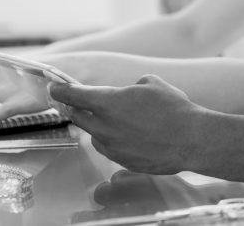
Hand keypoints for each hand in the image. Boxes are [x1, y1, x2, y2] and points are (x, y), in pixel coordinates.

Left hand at [49, 75, 205, 174]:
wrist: (189, 139)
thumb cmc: (173, 108)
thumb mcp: (152, 83)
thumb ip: (133, 87)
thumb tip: (131, 92)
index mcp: (108, 102)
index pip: (74, 95)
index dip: (61, 91)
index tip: (54, 89)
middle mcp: (103, 126)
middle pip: (78, 117)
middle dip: (77, 109)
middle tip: (79, 103)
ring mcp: (111, 146)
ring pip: (95, 135)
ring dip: (99, 127)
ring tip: (119, 121)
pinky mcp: (122, 161)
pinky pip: (110, 148)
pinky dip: (115, 141)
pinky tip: (133, 136)